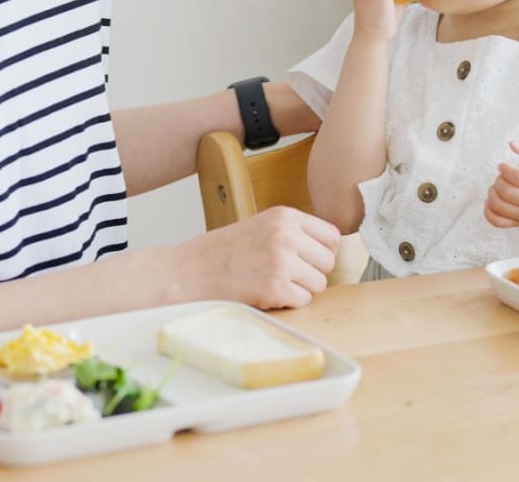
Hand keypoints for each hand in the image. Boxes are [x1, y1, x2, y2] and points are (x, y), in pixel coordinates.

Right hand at [181, 207, 340, 308]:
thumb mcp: (259, 227)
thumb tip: (328, 252)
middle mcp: (286, 234)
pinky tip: (265, 294)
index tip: (305, 260)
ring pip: (319, 284)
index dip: (321, 252)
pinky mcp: (274, 286)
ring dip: (299, 290)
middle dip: (311, 273)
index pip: (331, 235)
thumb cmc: (220, 253)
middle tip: (283, 275)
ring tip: (271, 283)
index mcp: (284, 215)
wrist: (187, 271)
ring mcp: (281, 260)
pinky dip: (287, 303)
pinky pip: (303, 301)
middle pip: (328, 262)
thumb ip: (291, 233)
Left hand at [484, 140, 518, 228]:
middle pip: (507, 192)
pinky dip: (488, 212)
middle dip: (498, 180)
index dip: (505, 169)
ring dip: (492, 193)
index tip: (502, 166)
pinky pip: (498, 222)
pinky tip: (491, 201)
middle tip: (501, 176)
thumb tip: (512, 144)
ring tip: (497, 186)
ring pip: (500, 207)